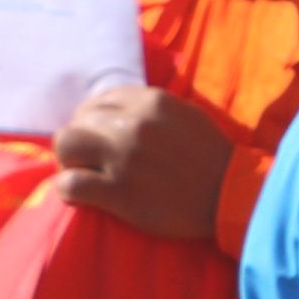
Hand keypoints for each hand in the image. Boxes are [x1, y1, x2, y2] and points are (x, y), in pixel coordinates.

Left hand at [53, 86, 232, 242]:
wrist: (232, 197)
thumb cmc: (211, 158)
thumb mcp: (185, 116)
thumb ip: (150, 109)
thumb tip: (113, 110)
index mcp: (152, 102)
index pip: (99, 101)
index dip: (93, 120)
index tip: (100, 138)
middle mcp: (134, 125)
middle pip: (78, 122)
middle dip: (80, 140)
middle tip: (90, 159)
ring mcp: (124, 158)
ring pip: (66, 145)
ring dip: (69, 160)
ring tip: (82, 173)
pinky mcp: (119, 192)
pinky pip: (70, 184)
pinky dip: (69, 190)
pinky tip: (82, 196)